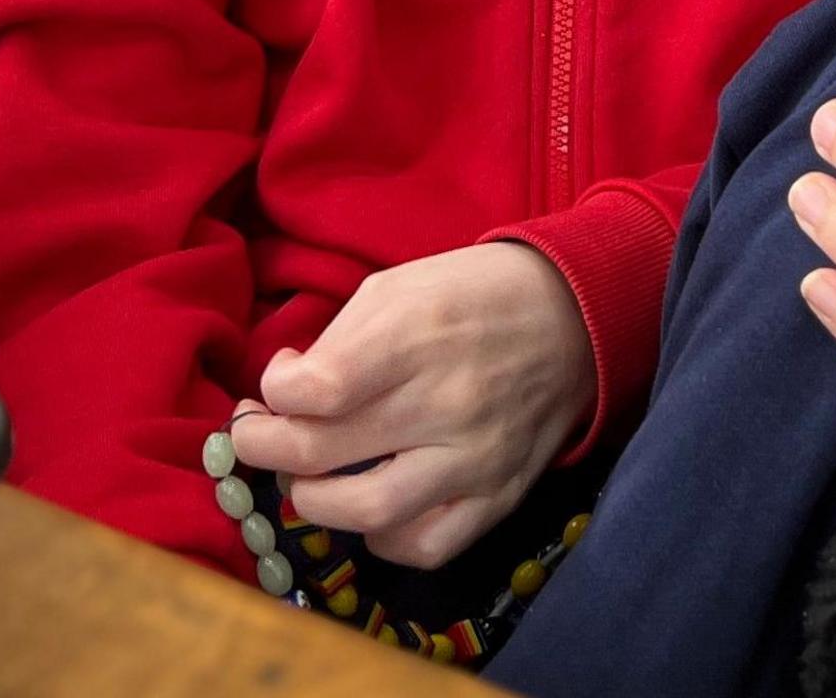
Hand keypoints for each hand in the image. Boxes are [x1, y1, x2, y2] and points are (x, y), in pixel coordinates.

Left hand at [222, 242, 592, 568]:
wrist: (574, 316)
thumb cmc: (470, 294)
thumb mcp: (396, 288)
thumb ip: (335, 343)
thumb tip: (284, 396)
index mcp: (414, 336)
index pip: (315, 391)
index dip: (272, 395)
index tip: (275, 388)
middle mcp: (445, 402)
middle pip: (321, 453)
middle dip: (266, 448)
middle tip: (261, 436)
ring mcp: (475, 457)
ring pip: (367, 512)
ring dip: (314, 501)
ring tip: (310, 479)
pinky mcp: (499, 495)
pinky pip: (426, 547)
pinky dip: (383, 540)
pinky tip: (372, 510)